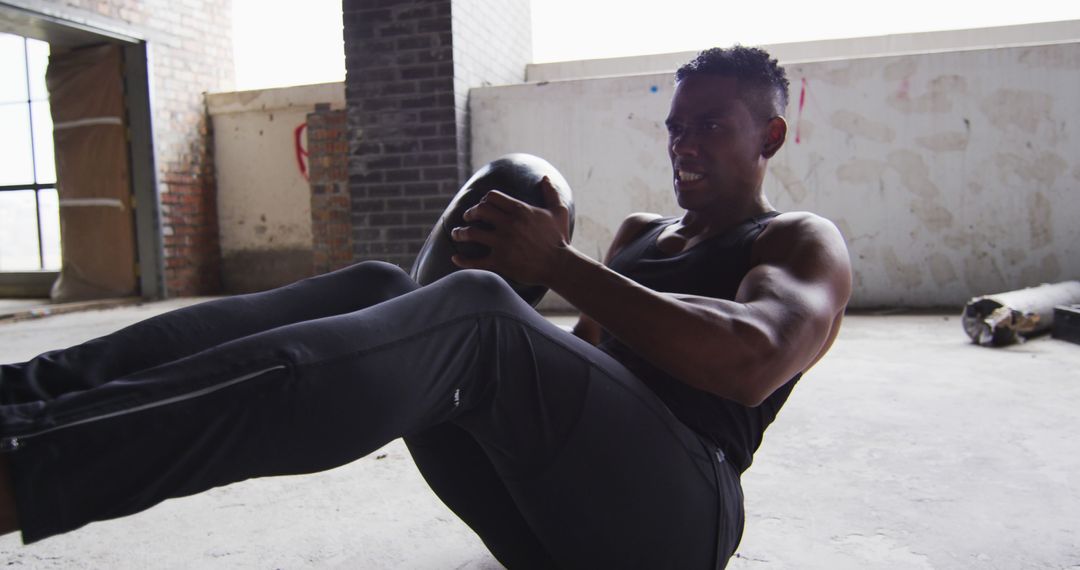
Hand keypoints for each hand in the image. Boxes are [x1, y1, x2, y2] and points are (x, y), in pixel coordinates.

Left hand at [450, 176, 570, 284]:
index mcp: (519, 210)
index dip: (484, 200)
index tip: (482, 206)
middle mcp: (508, 224)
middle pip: (479, 211)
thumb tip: (544, 177)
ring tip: (456, 233)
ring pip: (472, 233)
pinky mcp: (500, 262)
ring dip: (460, 232)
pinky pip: (475, 261)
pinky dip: (462, 260)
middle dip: (470, 213)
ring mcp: (502, 244)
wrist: (559, 265)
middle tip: (467, 217)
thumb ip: (551, 192)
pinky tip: (455, 258)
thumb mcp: (558, 212)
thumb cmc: (559, 238)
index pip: (491, 197)